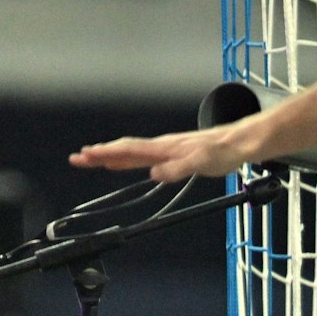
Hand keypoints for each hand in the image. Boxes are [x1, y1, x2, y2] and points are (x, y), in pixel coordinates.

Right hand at [68, 127, 247, 180]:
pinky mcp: (173, 154)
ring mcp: (167, 149)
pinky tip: (120, 163)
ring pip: (132, 152)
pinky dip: (125, 159)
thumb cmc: (224, 152)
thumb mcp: (204, 163)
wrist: (240, 141)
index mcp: (166, 148)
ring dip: (109, 156)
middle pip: (125, 149)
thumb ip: (179, 168)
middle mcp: (163, 147)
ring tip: (89, 159)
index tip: (87, 155)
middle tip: (76, 158)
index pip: (130, 150)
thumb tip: (155, 174)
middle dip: (100, 154)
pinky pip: (142, 156)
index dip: (108, 154)